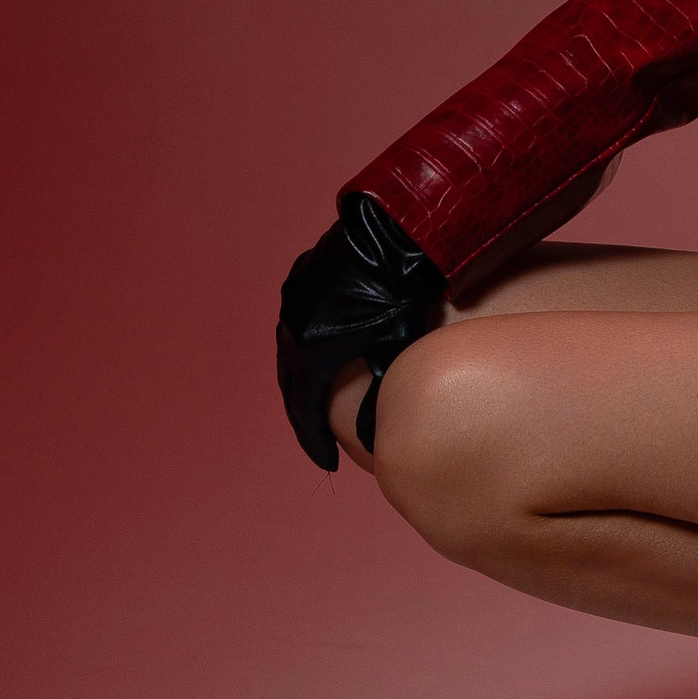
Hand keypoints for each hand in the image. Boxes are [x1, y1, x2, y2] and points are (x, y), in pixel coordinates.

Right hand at [276, 190, 446, 467]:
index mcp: (312, 348)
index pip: (307, 408)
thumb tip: (380, 439)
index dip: (316, 440)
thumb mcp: (397, 350)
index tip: (328, 464)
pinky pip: (297, 322)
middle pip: (294, 383)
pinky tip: (321, 357)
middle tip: (321, 441)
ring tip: (319, 405)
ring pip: (292, 352)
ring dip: (303, 380)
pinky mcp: (301, 277)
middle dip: (307, 415)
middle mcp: (293, 325)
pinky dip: (305, 347)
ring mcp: (294, 298)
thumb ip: (381, 394)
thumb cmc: (406, 293)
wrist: (398, 234)